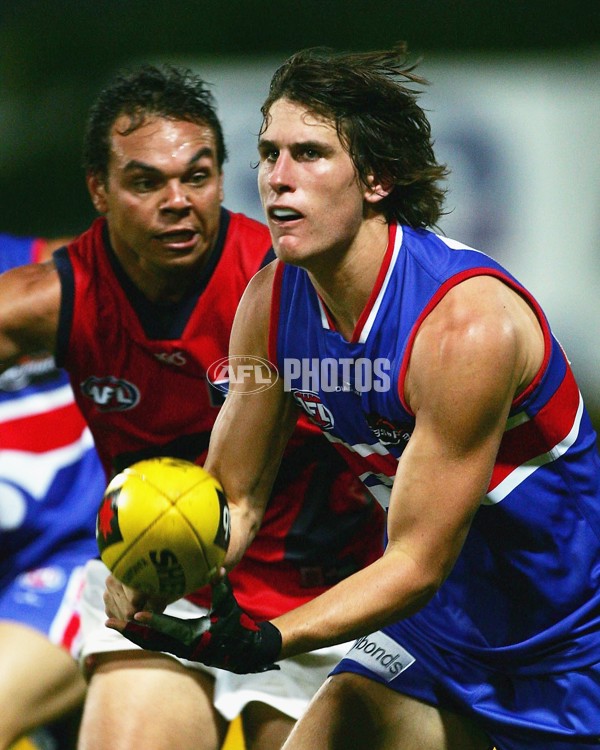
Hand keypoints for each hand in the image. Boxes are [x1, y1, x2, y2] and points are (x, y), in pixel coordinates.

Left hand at [106, 577, 281, 673]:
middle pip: (150, 640)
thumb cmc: (236, 626)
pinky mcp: (175, 648)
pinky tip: (126, 625)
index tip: (135, 615)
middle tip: (109, 621)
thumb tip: (217, 567)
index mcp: (194, 636)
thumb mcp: (228, 608)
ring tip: (110, 622)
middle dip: (129, 632)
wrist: (240, 651)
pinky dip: (137, 635)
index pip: (169, 629)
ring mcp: (177, 649)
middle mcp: (181, 646)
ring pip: (148, 643)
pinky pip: (152, 643)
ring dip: (129, 634)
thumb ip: (221, 588)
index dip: (152, 622)